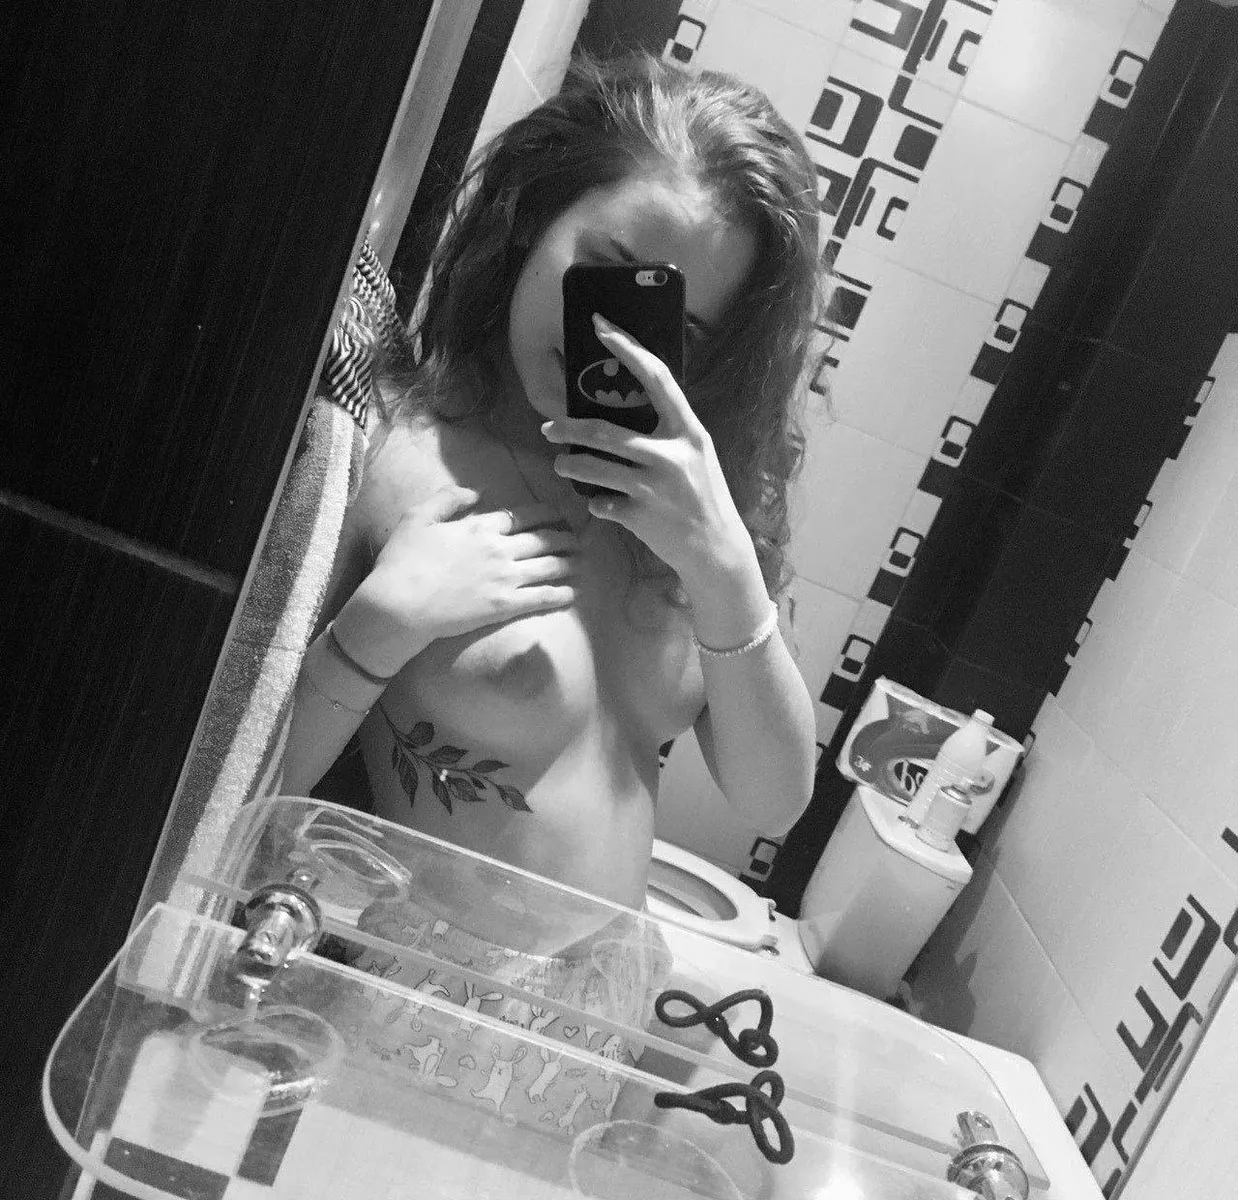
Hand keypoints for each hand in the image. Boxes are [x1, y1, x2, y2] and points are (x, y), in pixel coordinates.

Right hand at [337, 486, 576, 675]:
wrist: (399, 605)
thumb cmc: (403, 560)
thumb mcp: (418, 517)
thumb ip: (447, 499)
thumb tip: (475, 492)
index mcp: (481, 526)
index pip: (522, 516)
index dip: (545, 514)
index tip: (558, 514)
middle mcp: (500, 549)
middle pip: (543, 540)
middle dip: (565, 538)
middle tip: (578, 539)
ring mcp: (505, 578)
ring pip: (548, 567)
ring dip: (568, 563)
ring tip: (581, 562)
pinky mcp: (504, 606)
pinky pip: (541, 597)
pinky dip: (560, 594)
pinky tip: (572, 594)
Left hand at [543, 313, 756, 590]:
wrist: (716, 550)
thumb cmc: (703, 497)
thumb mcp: (696, 456)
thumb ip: (668, 433)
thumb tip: (625, 408)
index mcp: (689, 432)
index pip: (656, 378)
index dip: (627, 348)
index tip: (600, 326)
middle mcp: (673, 456)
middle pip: (604, 432)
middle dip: (568, 428)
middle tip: (547, 427)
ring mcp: (655, 489)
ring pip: (594, 469)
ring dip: (570, 465)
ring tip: (561, 463)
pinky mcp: (640, 517)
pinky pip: (602, 503)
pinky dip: (597, 502)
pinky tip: (601, 503)